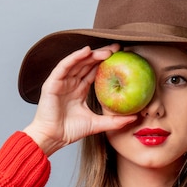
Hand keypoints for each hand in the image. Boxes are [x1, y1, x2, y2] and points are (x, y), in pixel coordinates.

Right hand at [23, 44, 137, 155]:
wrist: (53, 138)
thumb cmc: (70, 131)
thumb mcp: (97, 124)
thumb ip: (114, 121)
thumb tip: (134, 119)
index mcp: (79, 90)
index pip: (94, 71)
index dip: (106, 63)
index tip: (121, 57)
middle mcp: (71, 83)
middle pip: (87, 64)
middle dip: (102, 54)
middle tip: (117, 48)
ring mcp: (61, 82)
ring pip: (77, 62)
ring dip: (91, 55)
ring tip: (106, 51)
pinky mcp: (52, 83)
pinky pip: (64, 66)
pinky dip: (74, 57)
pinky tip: (86, 51)